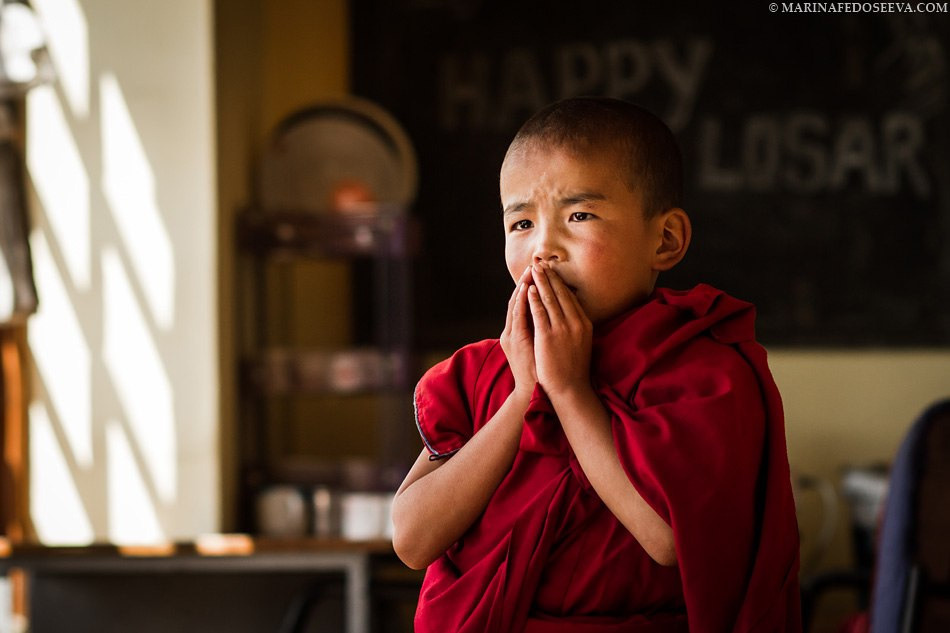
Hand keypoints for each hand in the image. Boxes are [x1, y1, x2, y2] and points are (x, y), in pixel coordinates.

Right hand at [500, 266, 537, 396]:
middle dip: (527, 281)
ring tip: (530, 271)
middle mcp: (511, 331)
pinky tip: (527, 290)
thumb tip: (553, 315)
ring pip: (516, 305)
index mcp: (517, 332)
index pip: (524, 302)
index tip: (540, 271)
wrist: (534, 391)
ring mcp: (512, 335)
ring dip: (523, 287)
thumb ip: (541, 330)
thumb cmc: (540, 371)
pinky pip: (518, 316)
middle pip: (519, 299)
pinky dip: (522, 302)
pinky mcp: (515, 340)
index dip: (531, 286)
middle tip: (535, 264)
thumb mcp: (540, 347)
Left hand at [527, 264, 592, 397]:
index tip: (552, 271)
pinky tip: (530, 289)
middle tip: (541, 263)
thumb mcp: (580, 342)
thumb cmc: (573, 368)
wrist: (569, 388)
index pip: (570, 297)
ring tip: (533, 269)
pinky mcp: (548, 337)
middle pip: (560, 293)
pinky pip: (540, 312)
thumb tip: (571, 313)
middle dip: (549, 277)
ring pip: (550, 299)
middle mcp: (575, 323)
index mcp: (584, 323)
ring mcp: (562, 329)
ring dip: (541, 282)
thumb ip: (576, 326)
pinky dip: (534, 299)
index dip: (560, 282)